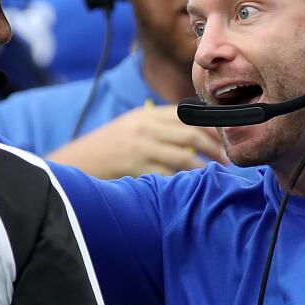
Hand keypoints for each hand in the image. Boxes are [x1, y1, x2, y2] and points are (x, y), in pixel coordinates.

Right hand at [50, 105, 226, 178]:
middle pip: (192, 133)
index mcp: (147, 114)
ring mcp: (140, 148)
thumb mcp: (131, 127)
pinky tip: (192, 189)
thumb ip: (159, 127)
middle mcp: (146, 127)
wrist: (76, 162)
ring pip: (185, 155)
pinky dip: (184, 182)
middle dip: (215, 147)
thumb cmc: (107, 148)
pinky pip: (168, 176)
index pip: (189, 115)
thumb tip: (194, 135)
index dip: (212, 127)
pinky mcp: (135, 168)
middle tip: (228, 161)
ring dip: (204, 168)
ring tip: (216, 177)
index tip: (227, 139)